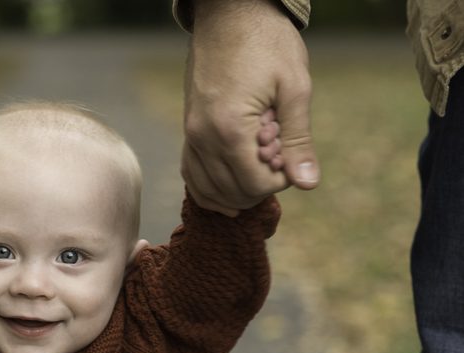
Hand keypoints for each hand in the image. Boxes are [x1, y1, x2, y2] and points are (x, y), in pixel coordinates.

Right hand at [182, 0, 318, 214]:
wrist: (230, 14)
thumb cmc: (267, 43)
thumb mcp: (294, 87)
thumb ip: (298, 140)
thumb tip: (308, 184)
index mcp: (230, 129)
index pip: (254, 184)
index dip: (280, 180)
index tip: (291, 156)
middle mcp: (202, 138)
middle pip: (232, 192)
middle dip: (261, 186)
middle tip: (279, 160)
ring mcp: (190, 135)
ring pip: (208, 189)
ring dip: (237, 193)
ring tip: (260, 173)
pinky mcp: (187, 130)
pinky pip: (191, 174)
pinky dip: (210, 190)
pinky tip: (229, 193)